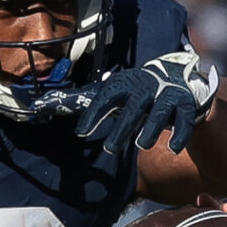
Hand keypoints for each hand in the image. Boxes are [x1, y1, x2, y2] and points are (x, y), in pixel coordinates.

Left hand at [69, 50, 210, 158]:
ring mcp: (167, 95)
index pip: (106, 97)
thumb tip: (42, 104)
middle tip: (110, 149)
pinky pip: (185, 120)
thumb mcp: (111, 91)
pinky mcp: (185, 106)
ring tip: (140, 146)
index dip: (94, 114)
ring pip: (160, 112)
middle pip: (134, 108)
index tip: (82, 133)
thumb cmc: (134, 91)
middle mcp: (146, 88)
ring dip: (151, 129)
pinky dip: (180, 134)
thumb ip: (82, 99)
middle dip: (123, 127)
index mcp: (124, 84)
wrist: (176, 77)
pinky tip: (172, 148)